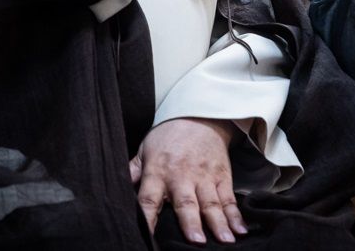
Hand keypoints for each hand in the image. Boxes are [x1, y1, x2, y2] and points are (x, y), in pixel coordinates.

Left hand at [129, 117, 247, 243]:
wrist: (198, 116)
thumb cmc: (168, 137)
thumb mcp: (144, 150)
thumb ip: (133, 172)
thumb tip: (114, 190)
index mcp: (158, 172)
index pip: (149, 199)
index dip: (148, 218)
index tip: (148, 236)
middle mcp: (182, 176)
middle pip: (186, 203)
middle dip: (191, 223)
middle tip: (196, 241)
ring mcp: (204, 177)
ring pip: (211, 203)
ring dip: (218, 222)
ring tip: (224, 240)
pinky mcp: (222, 176)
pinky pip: (229, 198)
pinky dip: (235, 215)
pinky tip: (240, 229)